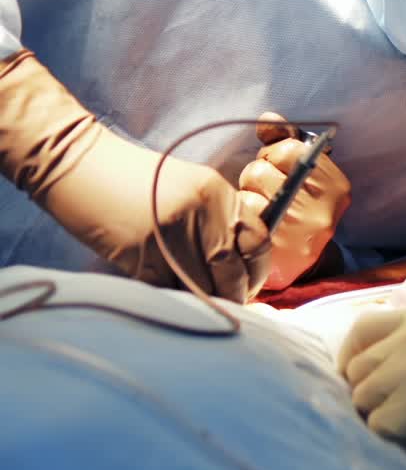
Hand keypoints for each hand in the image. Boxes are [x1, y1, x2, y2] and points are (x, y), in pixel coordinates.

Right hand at [45, 129, 269, 302]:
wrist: (84, 167)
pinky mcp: (140, 253)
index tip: (249, 285)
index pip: (258, 240)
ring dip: (202, 301)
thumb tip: (236, 263)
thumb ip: (217, 217)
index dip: (257, 270)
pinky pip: (166, 289)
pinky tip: (169, 293)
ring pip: (200, 286)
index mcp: (218, 192)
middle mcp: (202, 212)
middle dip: (233, 293)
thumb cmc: (137, 179)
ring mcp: (171, 233)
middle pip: (231, 270)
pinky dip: (171, 297)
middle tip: (227, 303)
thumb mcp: (190, 187)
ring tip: (199, 303)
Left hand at [238, 113, 350, 289]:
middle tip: (266, 190)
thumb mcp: (303, 172)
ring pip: (248, 193)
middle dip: (256, 176)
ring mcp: (298, 233)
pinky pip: (243, 216)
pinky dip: (243, 215)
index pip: (289, 149)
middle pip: (262, 170)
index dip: (273, 154)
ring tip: (260, 207)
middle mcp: (322, 209)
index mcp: (335, 185)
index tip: (276, 167)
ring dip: (246, 196)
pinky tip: (253, 223)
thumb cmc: (301, 207)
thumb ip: (284, 142)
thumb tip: (267, 118)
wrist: (303, 262)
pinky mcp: (276, 251)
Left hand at [339, 306, 405, 442]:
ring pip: (362, 398)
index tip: (362, 374)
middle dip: (365, 388)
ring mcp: (404, 374)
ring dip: (379, 413)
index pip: (362, 328)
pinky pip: (379, 426)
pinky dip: (394, 434)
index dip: (354, 354)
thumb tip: (403, 366)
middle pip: (355, 368)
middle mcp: (405, 340)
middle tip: (388, 406)